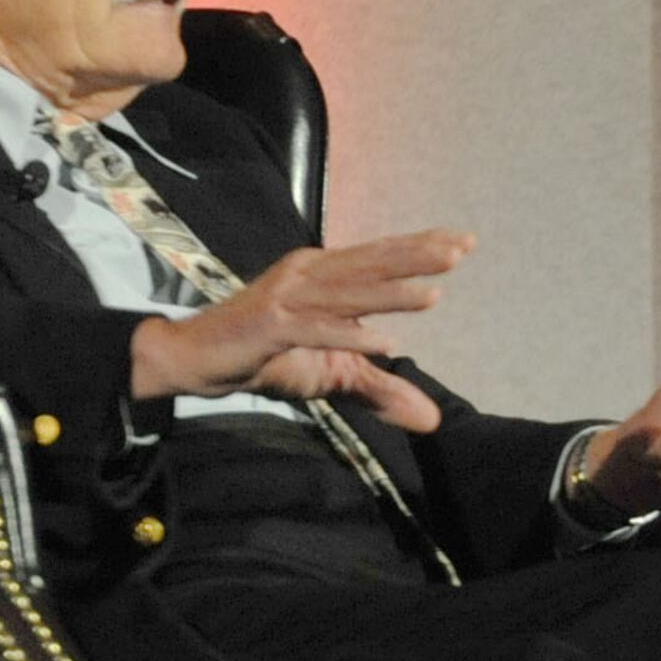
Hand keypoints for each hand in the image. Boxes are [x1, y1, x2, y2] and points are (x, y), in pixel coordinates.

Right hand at [128, 230, 474, 432]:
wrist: (196, 360)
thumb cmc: (266, 356)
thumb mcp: (333, 374)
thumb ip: (382, 389)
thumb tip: (432, 419)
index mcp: (323, 274)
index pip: (379, 257)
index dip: (420, 247)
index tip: (464, 241)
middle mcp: (308, 275)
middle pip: (370, 264)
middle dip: (417, 256)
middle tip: (461, 249)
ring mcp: (288, 298)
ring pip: (349, 294)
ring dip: (391, 294)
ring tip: (436, 294)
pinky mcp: (270, 326)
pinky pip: (317, 330)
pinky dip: (350, 336)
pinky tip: (386, 343)